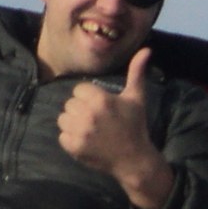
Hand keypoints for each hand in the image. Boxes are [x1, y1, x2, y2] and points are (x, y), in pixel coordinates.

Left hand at [58, 48, 175, 208]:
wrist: (134, 159)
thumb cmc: (135, 125)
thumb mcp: (136, 97)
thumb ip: (136, 72)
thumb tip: (146, 49)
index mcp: (100, 99)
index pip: (79, 90)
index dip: (89, 98)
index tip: (101, 108)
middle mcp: (88, 114)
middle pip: (70, 103)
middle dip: (81, 110)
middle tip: (96, 120)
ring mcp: (80, 132)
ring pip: (63, 119)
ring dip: (73, 124)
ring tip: (89, 129)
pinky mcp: (74, 147)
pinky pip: (62, 136)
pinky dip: (70, 139)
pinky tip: (85, 141)